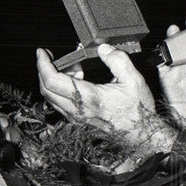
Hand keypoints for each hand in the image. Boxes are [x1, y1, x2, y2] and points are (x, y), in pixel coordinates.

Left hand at [36, 44, 176, 153]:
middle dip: (45, 70)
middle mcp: (78, 111)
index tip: (42, 53)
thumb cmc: (139, 112)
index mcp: (89, 98)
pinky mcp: (79, 123)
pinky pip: (61, 105)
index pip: (52, 80)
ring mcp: (77, 119)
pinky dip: (62, 91)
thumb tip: (104, 49)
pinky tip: (79, 83)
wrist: (142, 136)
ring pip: (51, 98)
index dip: (43, 64)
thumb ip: (118, 60)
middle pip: (46, 89)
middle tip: (52, 58)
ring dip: (54, 81)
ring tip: (74, 70)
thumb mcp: (134, 80)